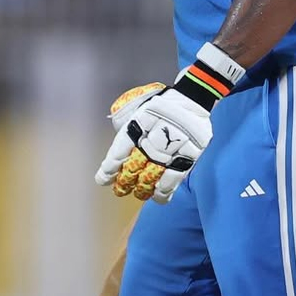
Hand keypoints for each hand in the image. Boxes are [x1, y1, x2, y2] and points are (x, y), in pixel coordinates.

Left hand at [96, 87, 212, 203]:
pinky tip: (157, 196)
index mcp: (139, 120)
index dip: (110, 168)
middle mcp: (155, 135)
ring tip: (138, 193)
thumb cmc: (161, 106)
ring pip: (152, 175)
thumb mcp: (137, 108)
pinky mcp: (188, 155)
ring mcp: (172, 146)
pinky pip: (174, 178)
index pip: (120, 149)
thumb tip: (116, 151)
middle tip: (120, 189)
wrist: (191, 99)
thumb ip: (125, 126)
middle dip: (125, 181)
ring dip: (142, 188)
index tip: (103, 179)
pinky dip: (164, 190)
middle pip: (135, 165)